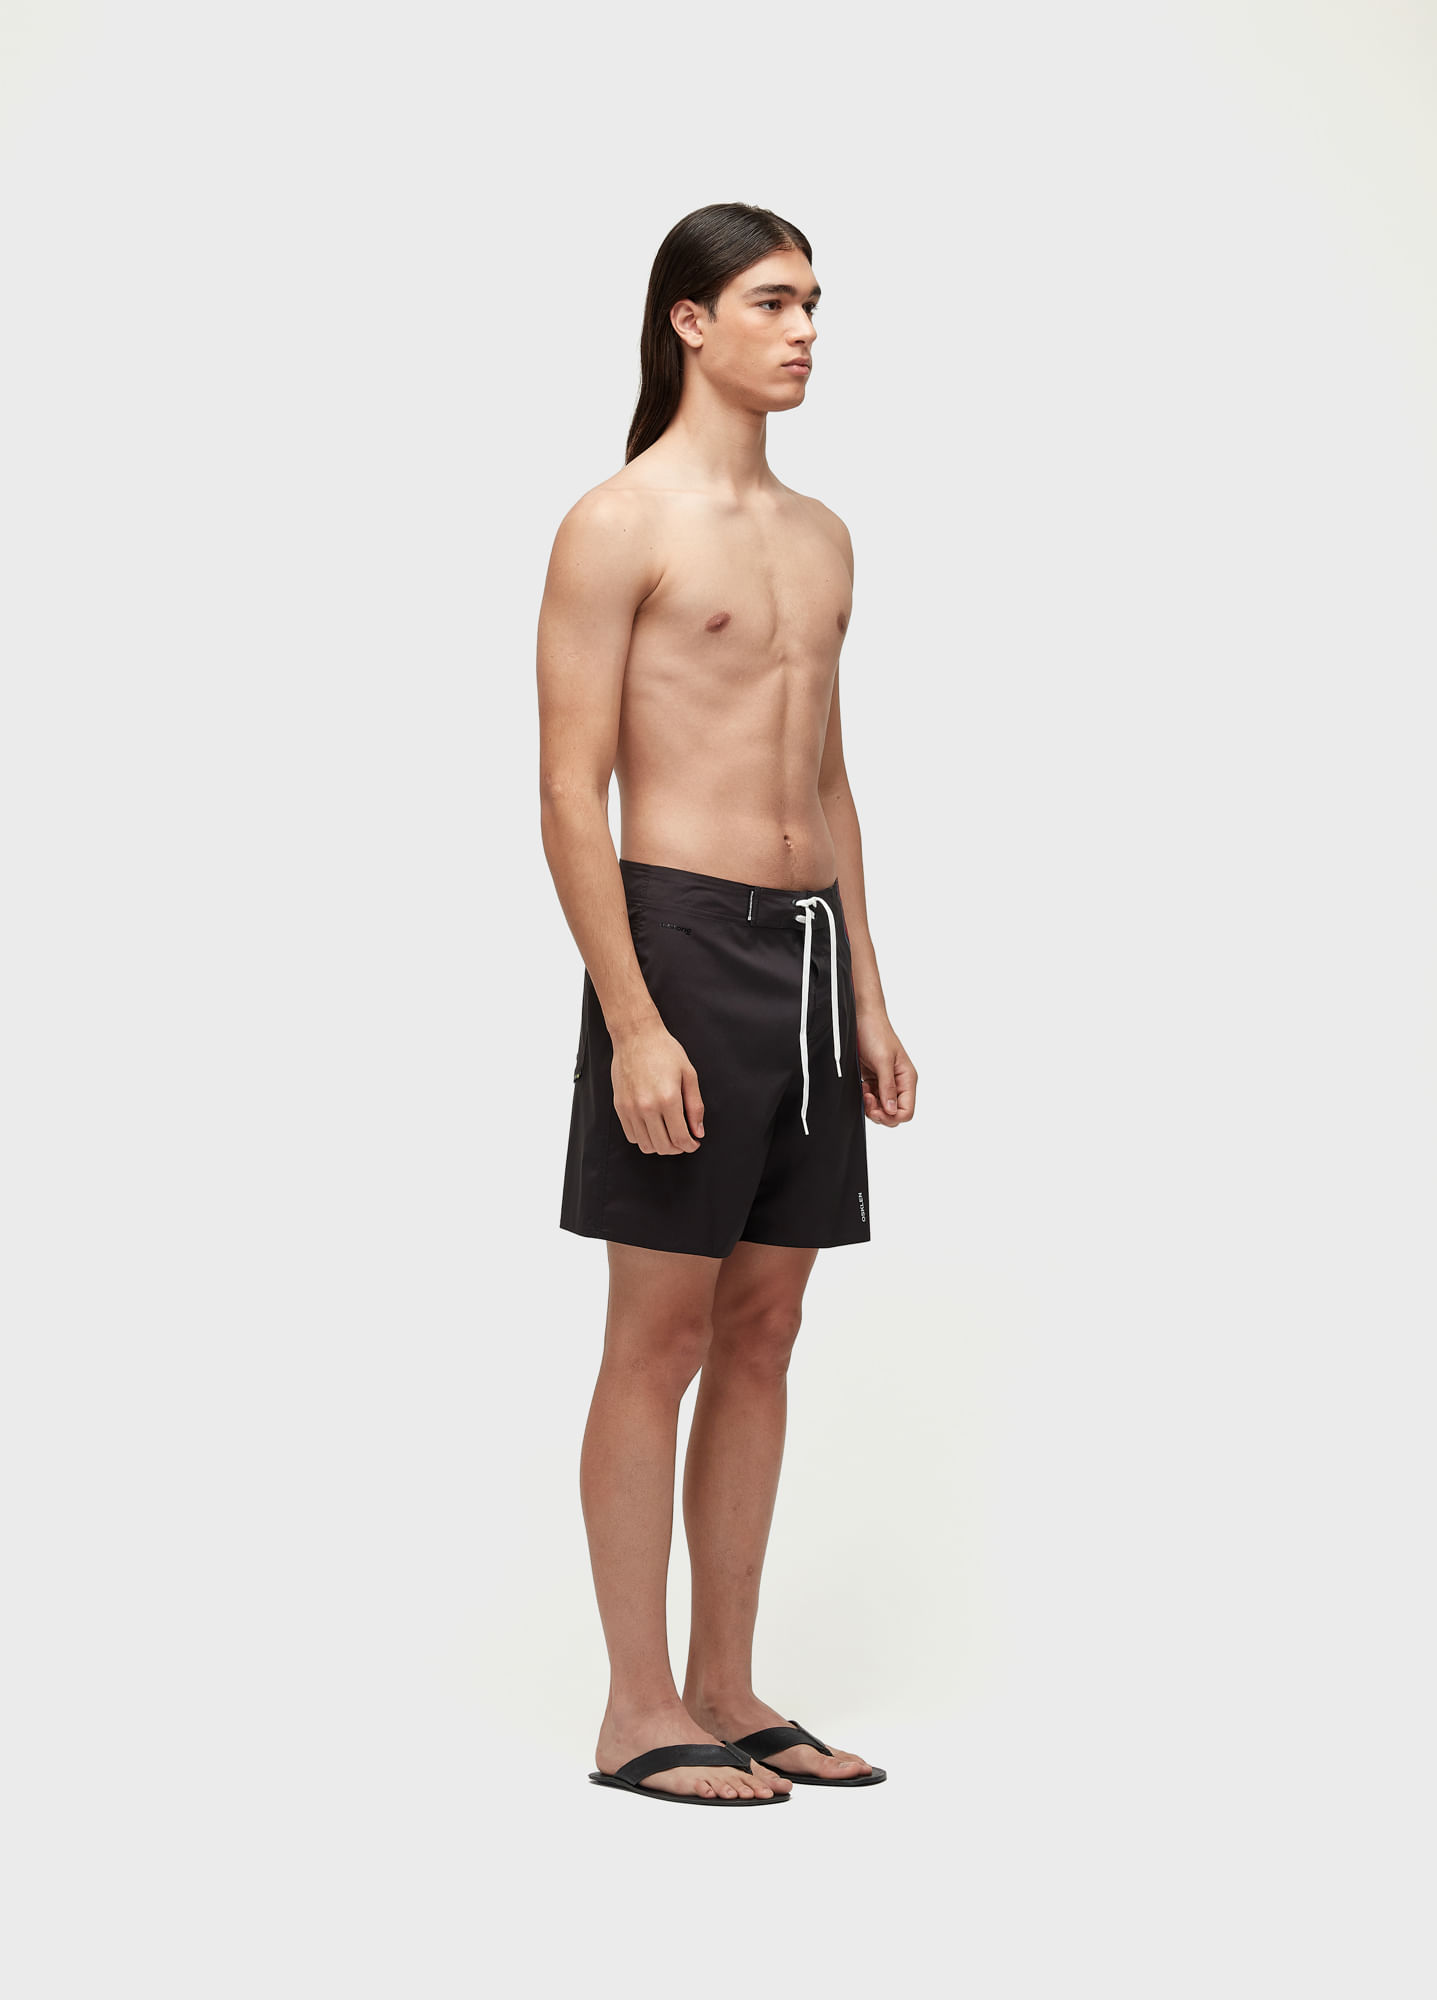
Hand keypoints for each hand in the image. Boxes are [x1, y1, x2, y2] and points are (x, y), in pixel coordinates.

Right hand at [610, 1019, 704, 1153]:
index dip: (690, 1145)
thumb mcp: (689, 1075)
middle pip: (664, 1146)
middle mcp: (647, 1107)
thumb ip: (695, 1106)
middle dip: (678, 1148)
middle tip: (684, 1141)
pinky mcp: (620, 1107)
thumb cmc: (665, 1051)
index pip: (680, 1138)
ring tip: (669, 1136)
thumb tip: (698, 1132)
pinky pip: (632, 1136)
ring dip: (661, 1146)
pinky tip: (653, 1129)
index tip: (694, 1143)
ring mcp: (631, 1108)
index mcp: (668, 1099)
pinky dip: (644, 1139)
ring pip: (646, 1145)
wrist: (636, 1036)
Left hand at [857, 1010, 916, 1126]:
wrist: (861, 1018)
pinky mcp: (873, 1079)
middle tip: (868, 1100)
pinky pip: (872, 1099)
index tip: (877, 1109)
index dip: (892, 1116)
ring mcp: (885, 1082)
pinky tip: (861, 1088)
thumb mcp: (883, 1060)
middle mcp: (898, 1083)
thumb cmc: (876, 1033)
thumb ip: (887, 1086)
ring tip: (864, 1091)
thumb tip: (891, 1110)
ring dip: (871, 1106)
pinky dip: (865, 1098)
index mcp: (907, 1078)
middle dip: (880, 1113)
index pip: (906, 1111)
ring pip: (882, 1108)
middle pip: (894, 1113)